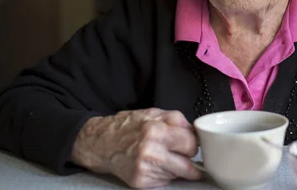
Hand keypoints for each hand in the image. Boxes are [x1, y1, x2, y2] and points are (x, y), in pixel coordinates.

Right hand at [70, 108, 201, 187]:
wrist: (100, 143)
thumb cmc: (127, 127)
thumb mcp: (153, 113)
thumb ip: (177, 120)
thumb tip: (195, 132)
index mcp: (156, 131)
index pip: (190, 144)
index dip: (192, 143)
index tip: (191, 144)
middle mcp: (150, 152)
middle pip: (187, 165)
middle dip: (187, 158)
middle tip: (180, 152)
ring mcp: (145, 169)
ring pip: (177, 174)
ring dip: (176, 166)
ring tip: (162, 155)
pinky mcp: (141, 182)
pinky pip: (165, 180)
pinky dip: (164, 173)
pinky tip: (154, 163)